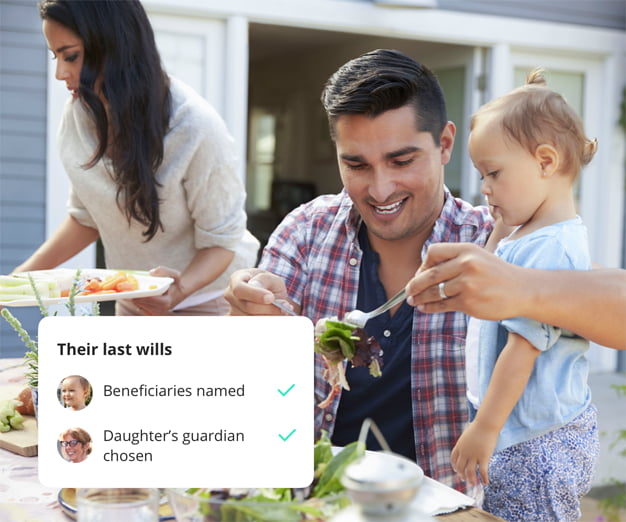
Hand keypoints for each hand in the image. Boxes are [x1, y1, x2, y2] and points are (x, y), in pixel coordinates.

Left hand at [131, 266, 183, 314]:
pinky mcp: (155, 313)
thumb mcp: (174, 274)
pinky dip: (138, 304)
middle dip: (136, 299)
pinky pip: (143, 310)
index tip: (134, 295)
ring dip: (136, 301)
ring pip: (143, 308)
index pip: (154, 301)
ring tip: (129, 294)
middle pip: (146, 305)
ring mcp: (159, 312)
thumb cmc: (176, 282)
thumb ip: (164, 271)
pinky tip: (135, 298)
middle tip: (126, 293)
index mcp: (167, 301)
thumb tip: (151, 273)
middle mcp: (163, 309)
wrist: (181, 291)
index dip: (143, 298)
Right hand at [224, 268, 296, 315]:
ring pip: (252, 318)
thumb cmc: (267, 284)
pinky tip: (274, 316)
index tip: (271, 298)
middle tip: (285, 306)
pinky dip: (267, 321)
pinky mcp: (239, 321)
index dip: (255, 294)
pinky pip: (254, 325)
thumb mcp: (270, 277)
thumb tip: (258, 288)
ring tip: (281, 310)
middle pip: (248, 307)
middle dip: (269, 308)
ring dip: (270, 316)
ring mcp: (232, 310)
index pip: (240, 289)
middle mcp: (230, 295)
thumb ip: (265, 279)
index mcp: (236, 279)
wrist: (267, 294)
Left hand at [405, 243, 525, 318]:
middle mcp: (467, 264)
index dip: (422, 264)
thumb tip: (422, 274)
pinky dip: (430, 308)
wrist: (523, 291)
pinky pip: (442, 305)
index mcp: (467, 249)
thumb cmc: (497, 274)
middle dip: (414, 285)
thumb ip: (454, 261)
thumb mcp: (478, 257)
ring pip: (434, 292)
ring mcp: (468, 284)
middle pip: (430, 274)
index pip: (433, 252)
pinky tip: (424, 308)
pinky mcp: (469, 302)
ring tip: (413, 302)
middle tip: (407, 292)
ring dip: (420, 298)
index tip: (420, 274)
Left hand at [450, 421, 497, 485]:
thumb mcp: (467, 435)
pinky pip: (483, 471)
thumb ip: (466, 442)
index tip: (457, 470)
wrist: (486, 424)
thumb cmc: (478, 427)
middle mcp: (464, 452)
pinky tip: (486, 482)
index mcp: (459, 446)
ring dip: (471, 479)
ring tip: (472, 484)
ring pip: (470, 472)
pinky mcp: (483, 457)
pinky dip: (484, 478)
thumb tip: (467, 444)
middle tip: (464, 479)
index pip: (453, 459)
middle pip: (460, 467)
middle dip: (462, 474)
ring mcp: (473, 455)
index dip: (455, 466)